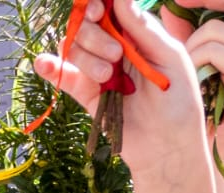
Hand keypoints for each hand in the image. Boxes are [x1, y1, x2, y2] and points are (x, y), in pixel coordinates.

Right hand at [33, 0, 210, 190]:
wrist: (167, 146)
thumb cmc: (179, 100)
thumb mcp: (170, 57)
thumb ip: (143, 28)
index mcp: (137, 33)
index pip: (110, 8)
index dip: (98, 5)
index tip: (98, 10)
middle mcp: (115, 48)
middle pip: (87, 25)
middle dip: (94, 35)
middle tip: (115, 54)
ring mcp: (98, 71)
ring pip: (74, 47)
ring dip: (86, 57)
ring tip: (106, 77)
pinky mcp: (86, 94)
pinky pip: (63, 76)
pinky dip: (51, 67)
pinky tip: (45, 64)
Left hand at [185, 0, 223, 192]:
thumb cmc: (213, 117)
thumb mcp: (200, 69)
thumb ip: (188, 36)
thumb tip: (166, 7)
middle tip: (174, 5)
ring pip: (214, 29)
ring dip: (189, 49)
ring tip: (187, 74)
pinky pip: (214, 51)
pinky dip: (194, 63)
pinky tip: (193, 82)